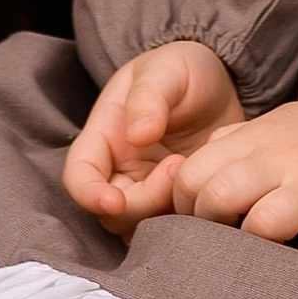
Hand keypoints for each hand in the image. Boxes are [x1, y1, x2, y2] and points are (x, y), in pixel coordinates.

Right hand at [64, 43, 243, 232]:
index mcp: (104, 137)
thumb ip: (148, 97)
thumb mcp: (165, 70)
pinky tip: (209, 189)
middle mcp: (121, 171)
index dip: (89, 195)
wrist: (218, 83)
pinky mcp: (178, 202)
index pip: (79, 176)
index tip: (114, 201)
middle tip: (178, 167)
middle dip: (143, 202)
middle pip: (111, 212)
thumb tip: (138, 136)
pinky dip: (189, 220)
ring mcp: (150, 190)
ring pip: (141, 227)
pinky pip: (175, 228)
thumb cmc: (183, 70)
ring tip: (195, 172)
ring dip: (165, 214)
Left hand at [169, 94, 297, 263]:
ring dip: (256, 249)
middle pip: (217, 197)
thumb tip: (194, 168)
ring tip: (266, 253)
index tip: (200, 220)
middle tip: (228, 239)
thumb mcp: (278, 121)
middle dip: (211, 227)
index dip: (184, 204)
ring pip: (261, 227)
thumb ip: (235, 142)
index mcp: (260, 137)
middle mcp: (283, 160)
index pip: (193, 173)